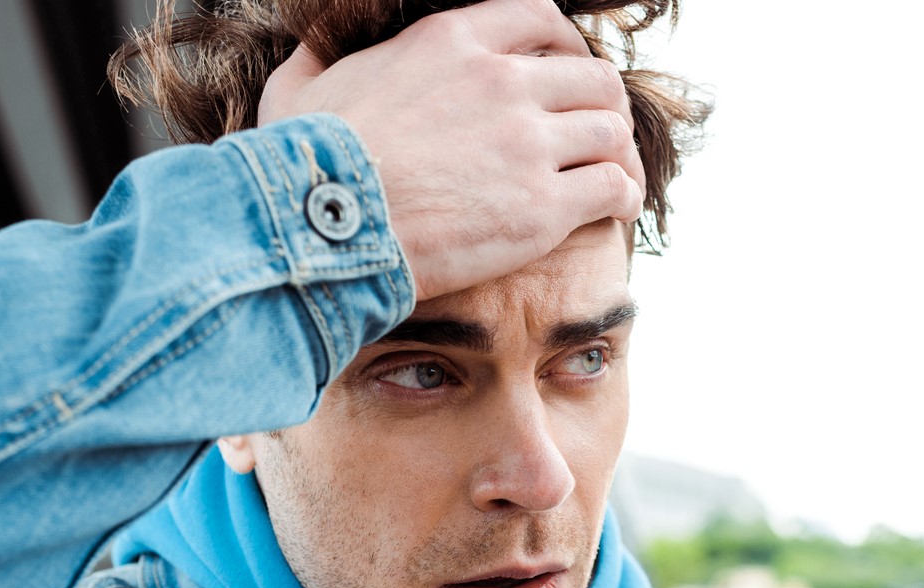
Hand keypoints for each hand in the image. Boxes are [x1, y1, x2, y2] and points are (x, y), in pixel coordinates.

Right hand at [258, 0, 644, 300]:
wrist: (320, 231)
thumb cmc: (303, 168)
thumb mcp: (300, 87)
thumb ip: (318, 58)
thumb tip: (311, 48)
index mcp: (450, 41)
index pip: (539, 18)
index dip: (566, 45)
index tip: (568, 73)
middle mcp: (500, 81)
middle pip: (590, 75)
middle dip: (602, 104)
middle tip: (599, 135)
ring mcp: (526, 142)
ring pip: (611, 128)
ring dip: (619, 152)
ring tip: (616, 177)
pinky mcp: (542, 206)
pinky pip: (612, 186)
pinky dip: (623, 195)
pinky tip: (616, 210)